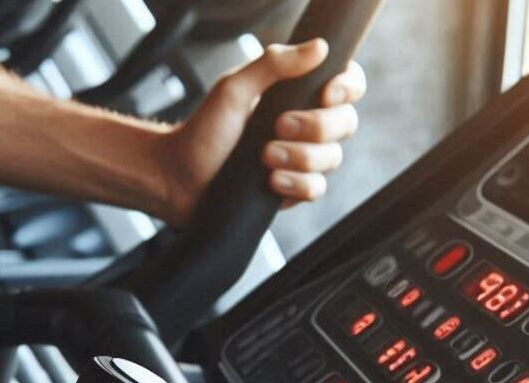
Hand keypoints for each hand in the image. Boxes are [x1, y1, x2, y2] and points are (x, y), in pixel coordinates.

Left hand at [157, 39, 365, 225]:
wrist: (180, 178)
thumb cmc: (204, 130)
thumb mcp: (233, 89)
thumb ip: (273, 64)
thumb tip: (319, 46)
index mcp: (298, 95)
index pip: (347, 85)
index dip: (348, 87)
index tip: (326, 93)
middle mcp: (308, 126)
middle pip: (346, 123)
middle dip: (315, 126)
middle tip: (277, 126)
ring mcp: (303, 160)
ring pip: (332, 158)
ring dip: (299, 156)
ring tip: (264, 156)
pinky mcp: (294, 190)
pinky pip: (316, 189)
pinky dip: (295, 184)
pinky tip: (270, 181)